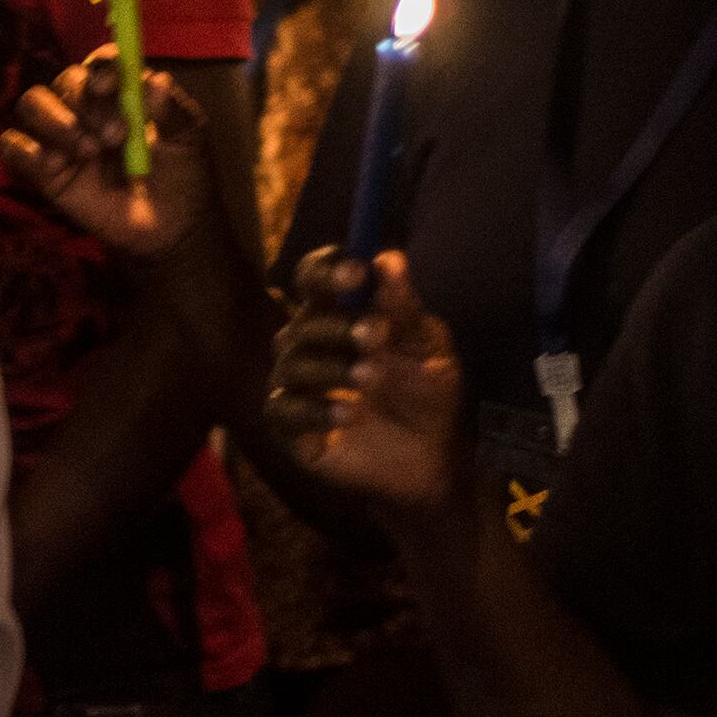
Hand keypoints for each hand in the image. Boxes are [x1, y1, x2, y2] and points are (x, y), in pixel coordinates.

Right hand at [2, 51, 211, 257]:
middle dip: (85, 103)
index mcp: (120, 94)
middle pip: (65, 82)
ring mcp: (60, 138)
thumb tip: (155, 80)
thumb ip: (173, 110)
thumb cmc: (183, 177)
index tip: (111, 86)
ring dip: (55, 121)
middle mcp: (86, 109)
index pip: (100, 64)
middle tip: (114, 136)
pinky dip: (25, 149)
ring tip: (88, 152)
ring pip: (31, 105)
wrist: (170, 229)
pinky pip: (12, 147)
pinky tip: (54, 166)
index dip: (101, 68)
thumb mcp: (189, 140)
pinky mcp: (41, 170)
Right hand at [264, 249, 470, 526]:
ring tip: (371, 378)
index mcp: (338, 317)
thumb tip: (390, 258)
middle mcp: (308, 347)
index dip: (326, 270)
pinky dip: (314, 410)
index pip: (314, 280)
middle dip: (337, 326)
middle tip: (376, 335)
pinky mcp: (290, 428)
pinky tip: (348, 415)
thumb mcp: (429, 349)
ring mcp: (295, 387)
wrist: (432, 459)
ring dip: (331, 367)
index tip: (356, 272)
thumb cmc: (427, 396)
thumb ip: (406, 309)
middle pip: (302, 323)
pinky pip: (283, 410)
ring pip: (291, 365)